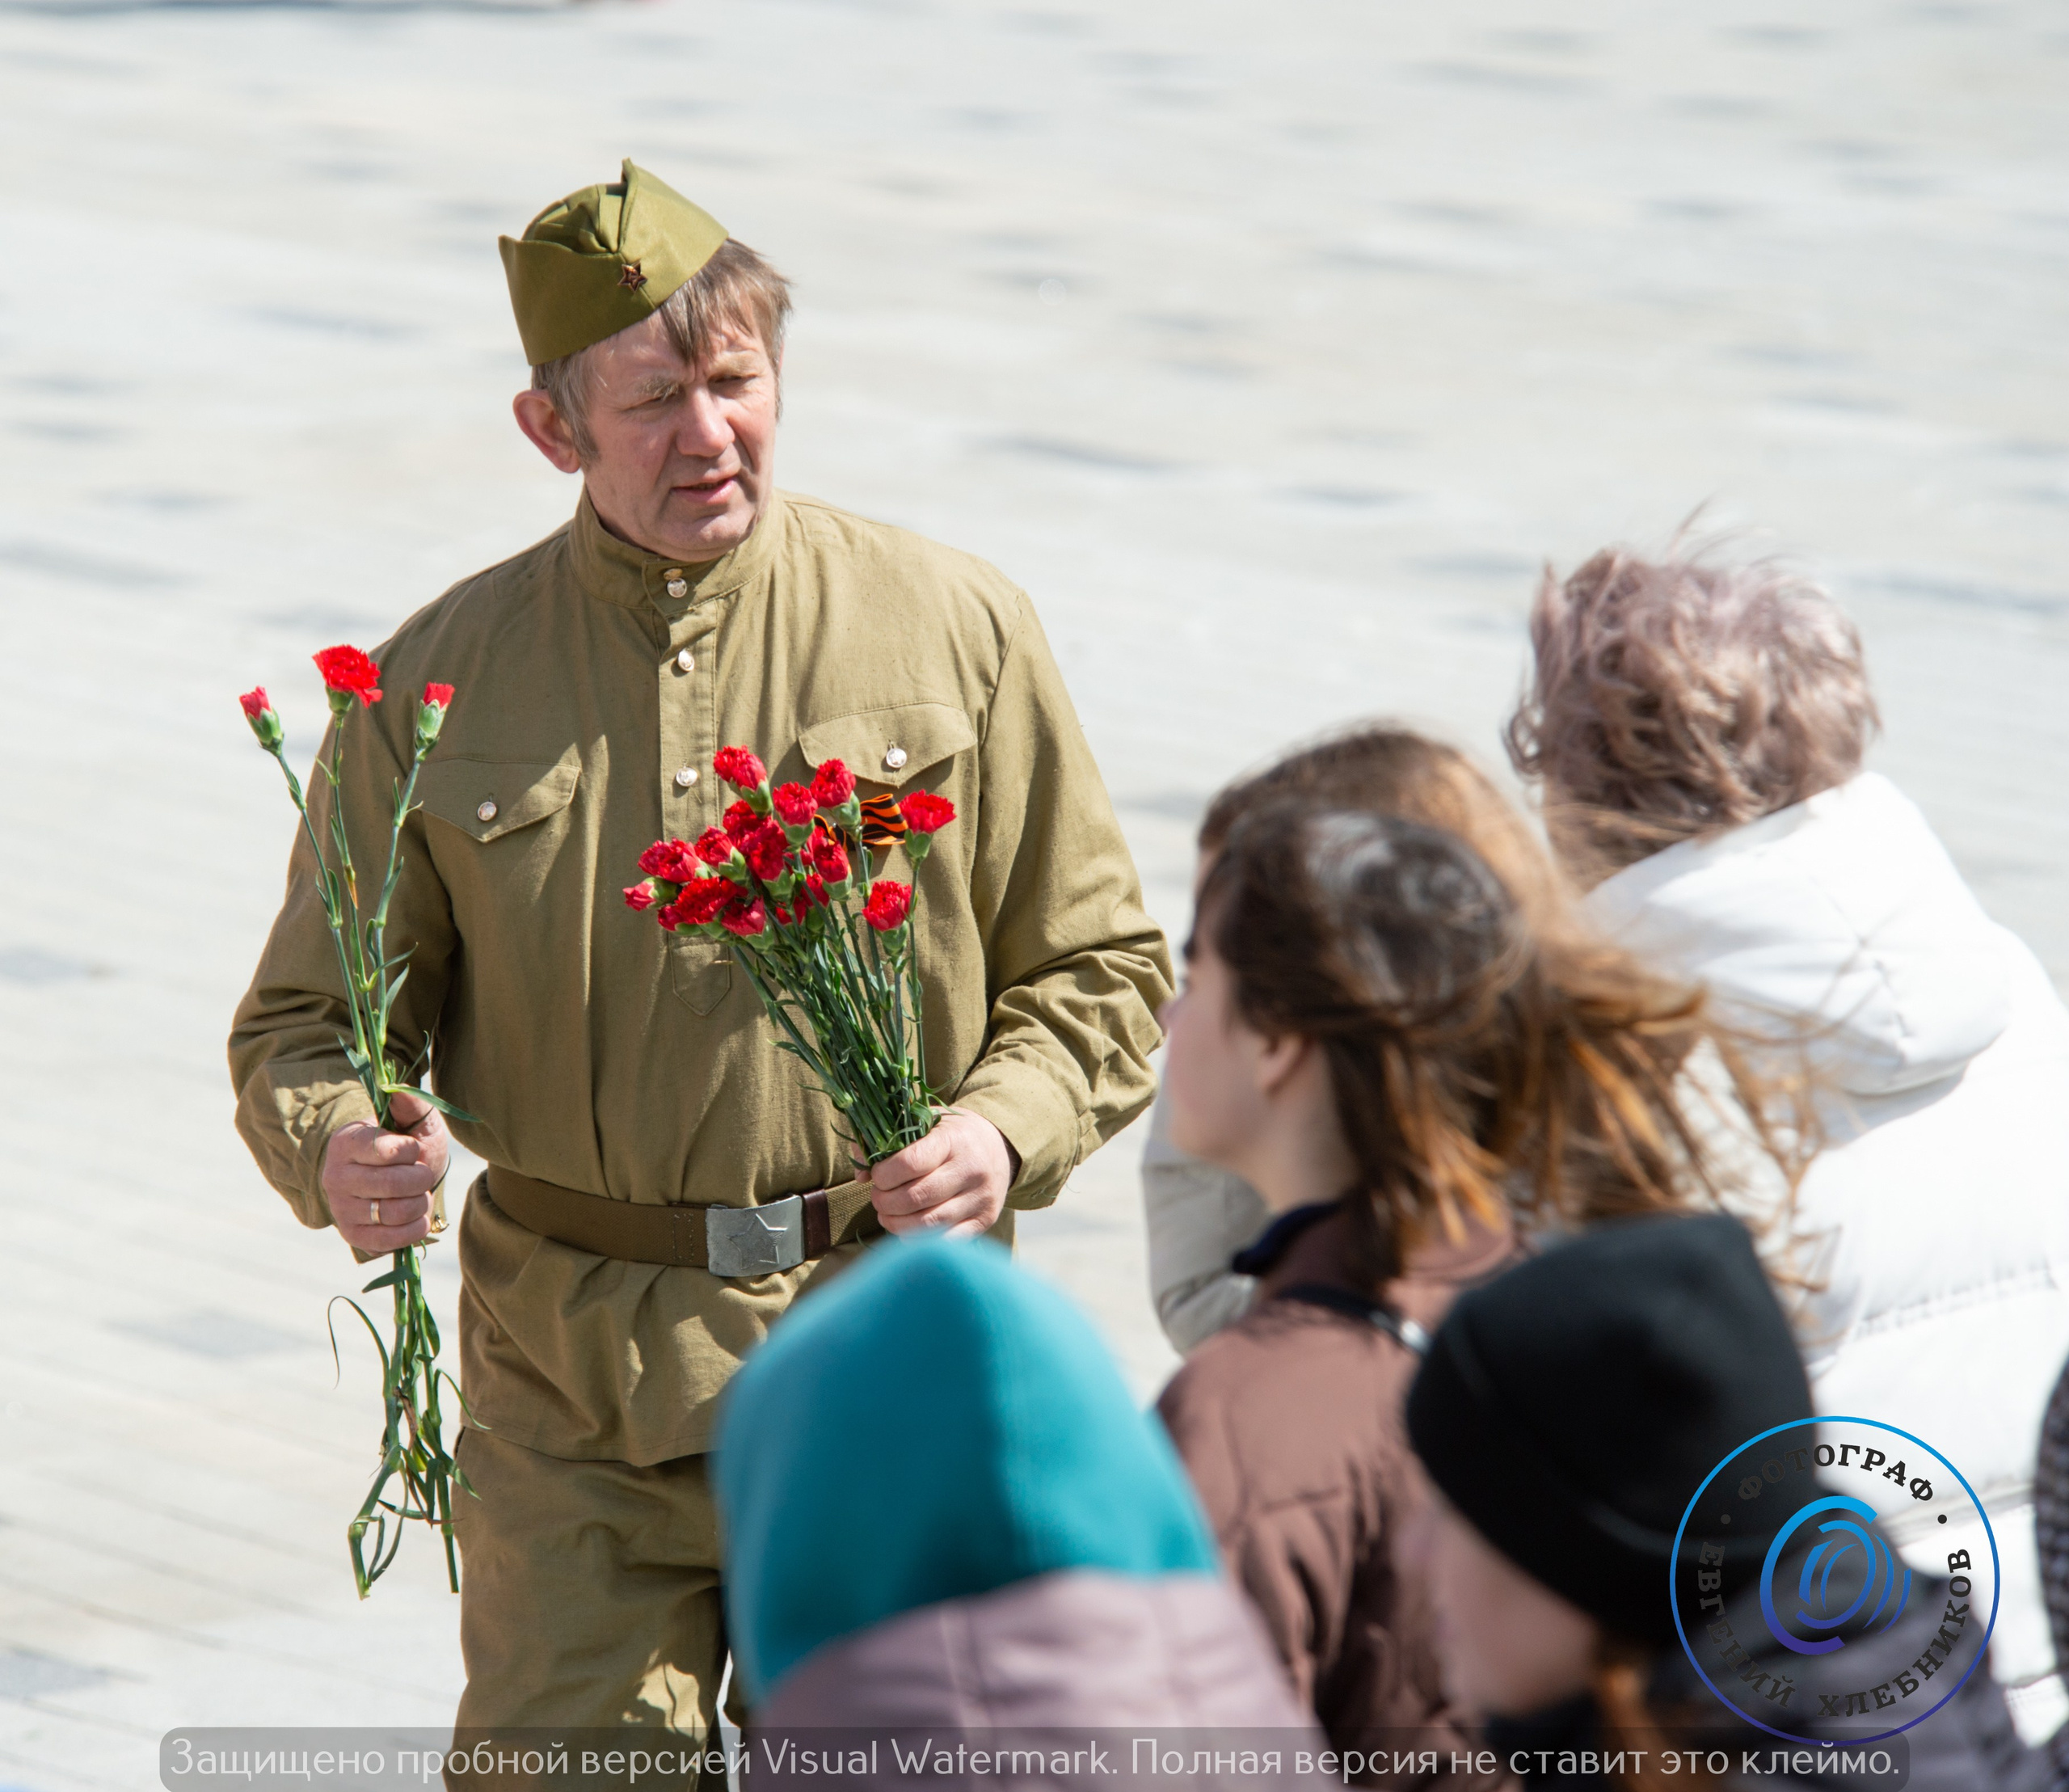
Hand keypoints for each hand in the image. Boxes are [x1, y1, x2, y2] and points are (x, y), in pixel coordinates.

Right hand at [322, 1089, 450, 1254]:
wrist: (394, 1177)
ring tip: (418, 1194)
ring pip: (394, 1213)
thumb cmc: (406, 1145)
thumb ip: (409, 1104)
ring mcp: (341, 1209)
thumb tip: (397, 1090)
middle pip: (392, 1184)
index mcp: (346, 1143)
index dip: (409, 1151)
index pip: (384, 1150)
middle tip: (422, 1174)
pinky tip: (417, 1216)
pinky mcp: (352, 1235)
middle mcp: (335, 1176)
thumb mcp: (413, 1121)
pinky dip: (414, 1228)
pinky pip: (390, 1241)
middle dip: (421, 1178)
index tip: (411, 1149)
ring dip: (420, 1203)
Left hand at [868, 1111, 1017, 1239]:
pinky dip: (918, 1240)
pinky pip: (945, 1240)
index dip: (884, 1174)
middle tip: (877, 1198)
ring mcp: (980, 1198)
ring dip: (896, 1223)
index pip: (911, 1162)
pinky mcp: (985, 1221)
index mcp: (954, 1139)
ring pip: (928, 1223)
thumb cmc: (952, 1135)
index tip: (876, 1176)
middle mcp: (971, 1169)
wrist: (999, 1148)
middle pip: (916, 1197)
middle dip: (885, 1202)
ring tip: (886, 1215)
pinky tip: (907, 1229)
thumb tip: (860, 1172)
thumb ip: (888, 1140)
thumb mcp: (925, 1122)